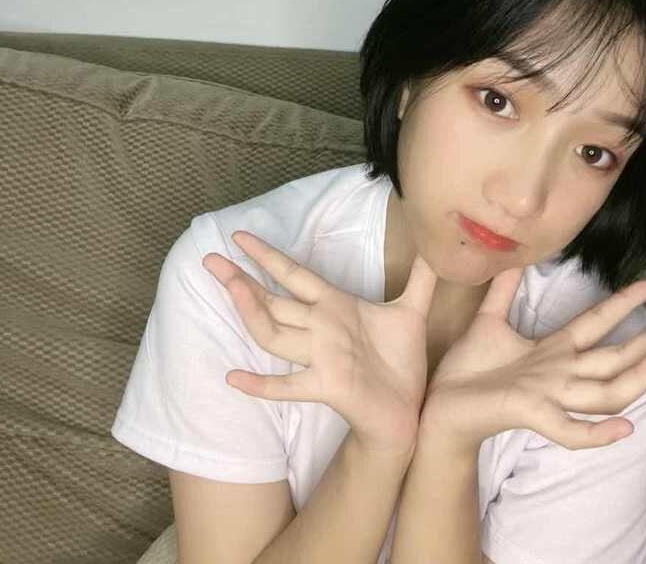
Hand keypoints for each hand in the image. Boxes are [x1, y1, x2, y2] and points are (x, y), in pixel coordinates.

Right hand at [201, 231, 437, 455]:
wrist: (408, 409)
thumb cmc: (401, 361)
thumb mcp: (413, 311)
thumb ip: (421, 276)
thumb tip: (435, 243)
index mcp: (335, 306)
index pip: (295, 275)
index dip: (269, 256)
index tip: (241, 235)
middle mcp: (320, 328)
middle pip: (273, 300)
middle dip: (243, 279)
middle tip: (210, 259)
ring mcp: (319, 357)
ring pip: (275, 333)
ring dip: (252, 313)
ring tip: (230, 289)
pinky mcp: (326, 386)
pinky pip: (287, 387)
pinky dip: (261, 385)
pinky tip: (233, 379)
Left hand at [420, 269, 645, 451]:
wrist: (441, 409)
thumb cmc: (467, 371)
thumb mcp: (488, 322)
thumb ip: (503, 291)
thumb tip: (513, 256)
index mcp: (552, 351)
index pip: (597, 323)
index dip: (624, 303)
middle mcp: (559, 374)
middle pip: (615, 357)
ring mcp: (548, 395)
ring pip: (604, 390)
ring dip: (639, 376)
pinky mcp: (529, 414)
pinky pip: (569, 429)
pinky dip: (597, 432)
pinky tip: (625, 427)